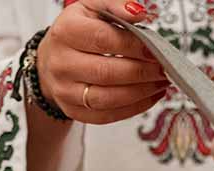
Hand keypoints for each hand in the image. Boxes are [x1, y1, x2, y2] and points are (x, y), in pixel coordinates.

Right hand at [38, 1, 169, 123]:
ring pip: (108, 98)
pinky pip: (106, 116)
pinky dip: (133, 109)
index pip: (103, 40)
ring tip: (160, 82)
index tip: (154, 49)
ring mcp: (65, 90)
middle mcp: (61, 63)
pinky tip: (149, 96)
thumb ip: (115, 5)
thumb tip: (139, 13)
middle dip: (141, 72)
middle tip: (163, 68)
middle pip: (106, 72)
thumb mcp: (91, 8)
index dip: (133, 46)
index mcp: (66, 33)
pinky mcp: (73, 111)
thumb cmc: (76, 32)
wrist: (51, 59)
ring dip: (141, 93)